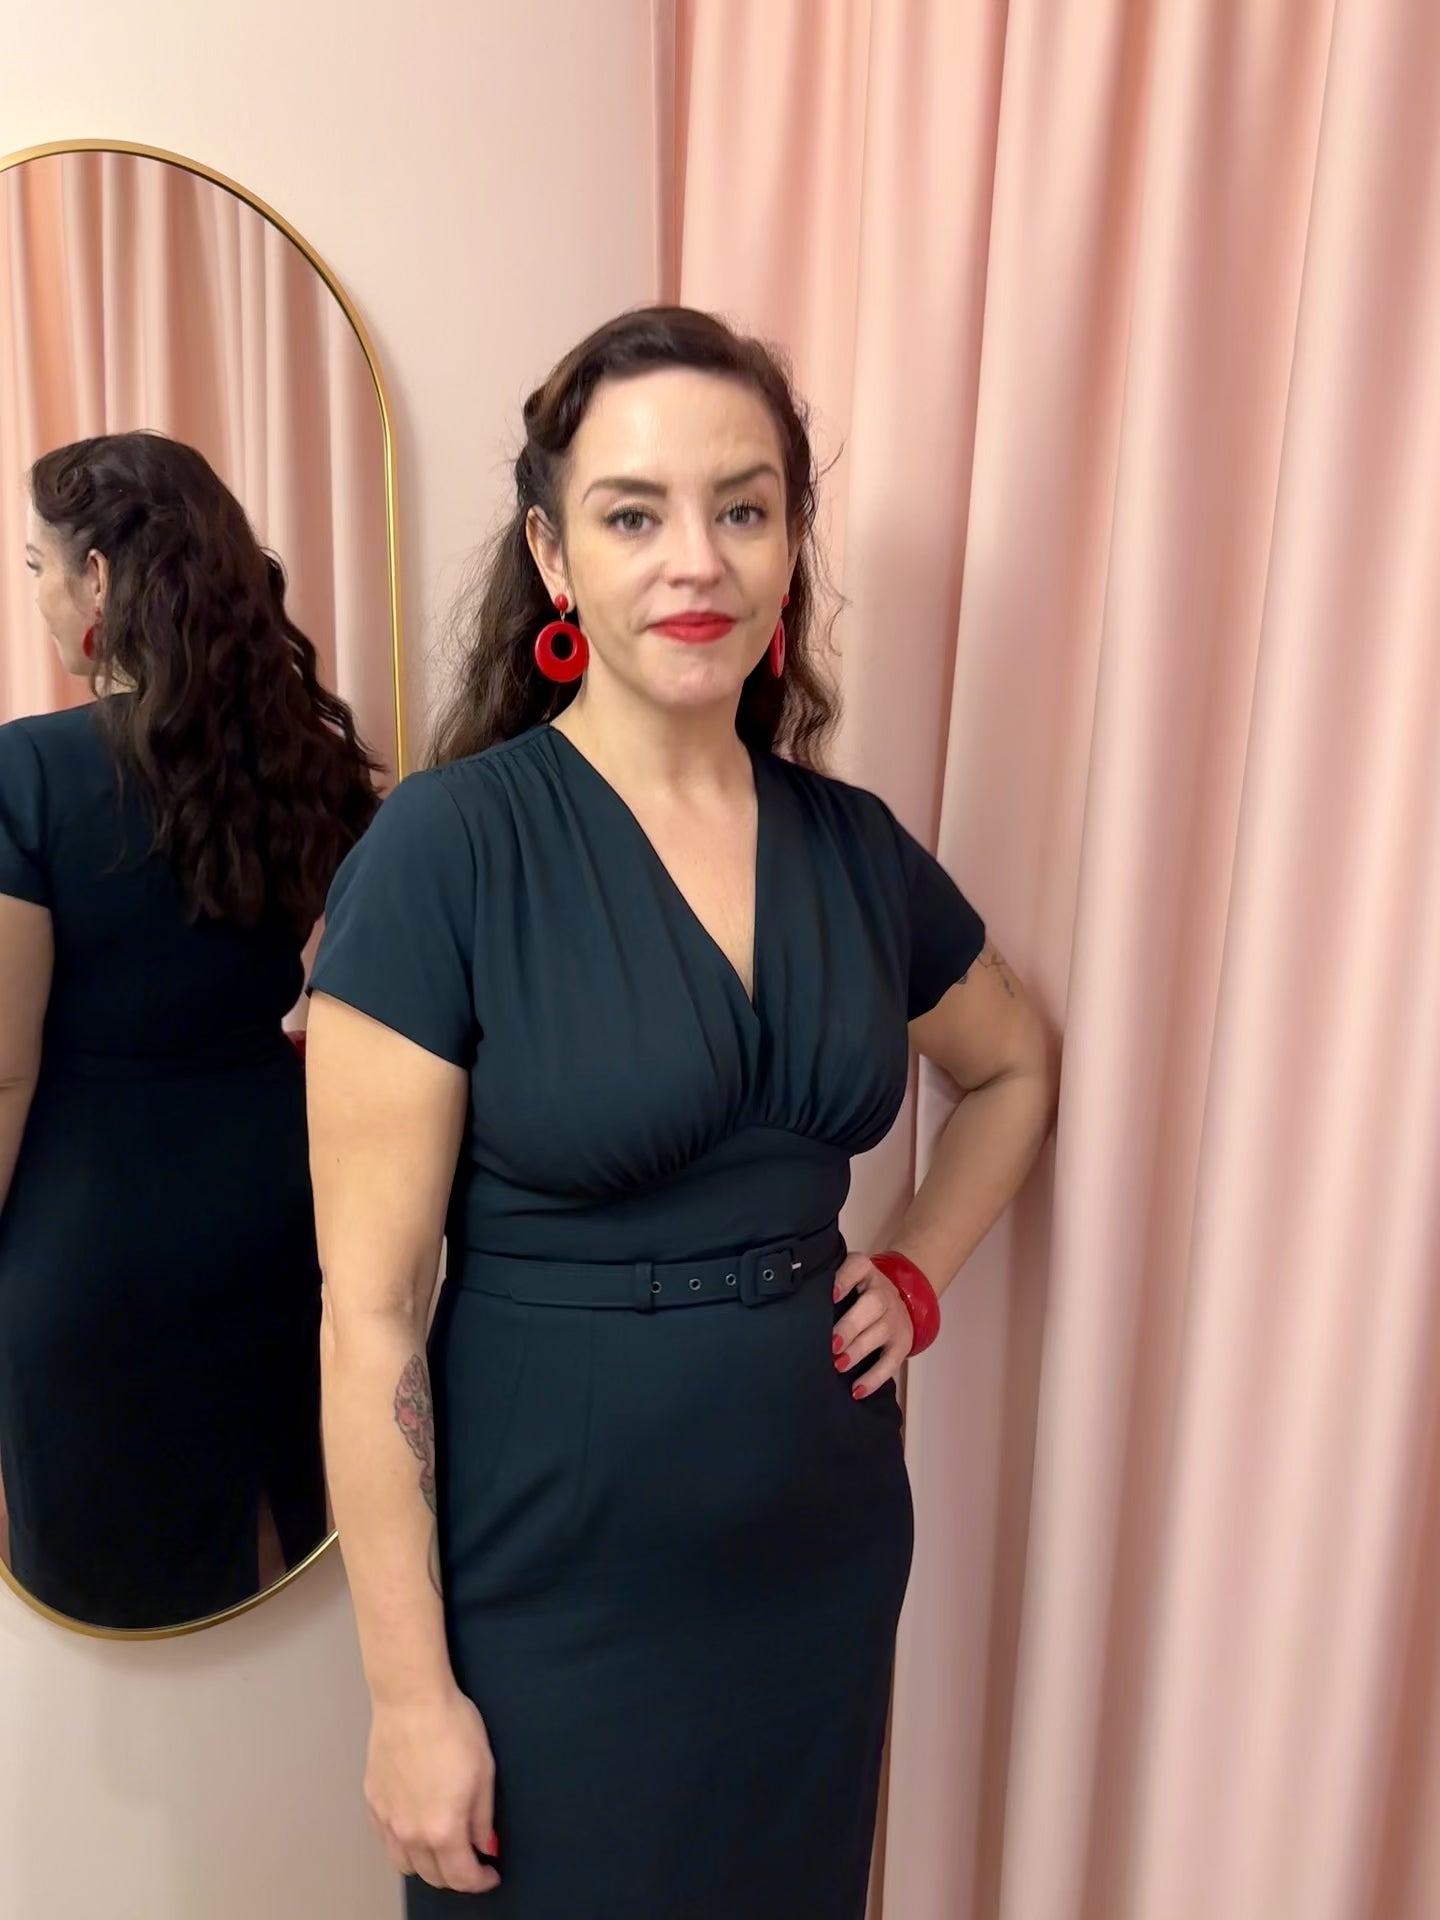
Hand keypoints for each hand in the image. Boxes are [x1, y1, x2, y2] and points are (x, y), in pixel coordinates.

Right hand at [366, 1690, 500, 1893]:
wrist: (411, 1699)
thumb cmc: (452, 1726)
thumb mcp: (484, 1772)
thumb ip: (483, 1818)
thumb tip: (484, 1845)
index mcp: (443, 1828)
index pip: (461, 1876)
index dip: (480, 1880)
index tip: (489, 1873)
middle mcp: (411, 1832)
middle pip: (433, 1876)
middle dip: (456, 1875)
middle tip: (471, 1860)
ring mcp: (389, 1819)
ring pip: (406, 1865)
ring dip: (427, 1865)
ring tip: (443, 1848)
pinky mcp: (373, 1802)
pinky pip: (386, 1841)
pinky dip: (403, 1846)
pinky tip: (415, 1830)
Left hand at [831, 1251, 914, 1396]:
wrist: (897, 1302)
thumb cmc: (856, 1295)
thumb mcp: (846, 1282)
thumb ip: (824, 1289)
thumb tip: (789, 1306)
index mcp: (865, 1272)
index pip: (858, 1267)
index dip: (845, 1279)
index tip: (831, 1294)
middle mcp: (883, 1292)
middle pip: (873, 1304)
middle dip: (851, 1325)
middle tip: (832, 1344)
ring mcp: (895, 1318)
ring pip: (882, 1331)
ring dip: (860, 1349)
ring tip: (839, 1365)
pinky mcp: (902, 1343)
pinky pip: (892, 1361)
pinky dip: (875, 1377)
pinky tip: (857, 1390)